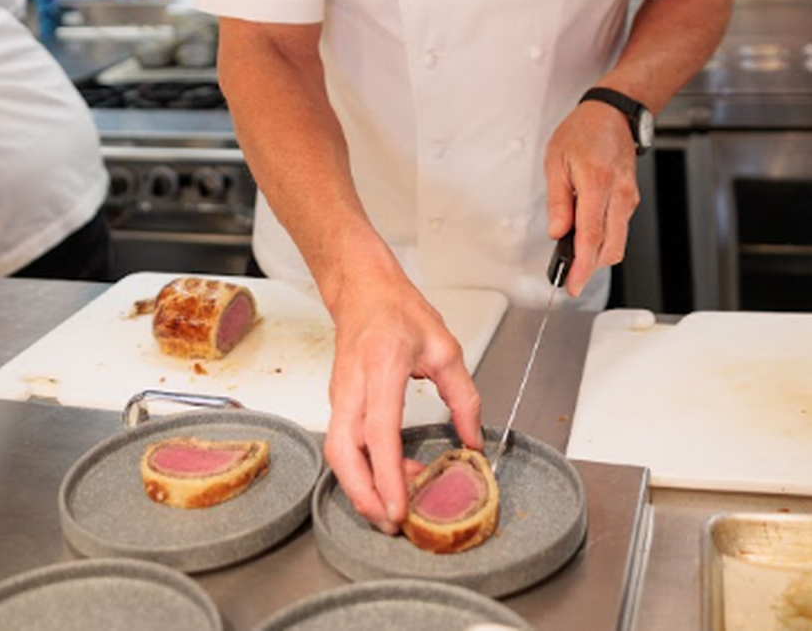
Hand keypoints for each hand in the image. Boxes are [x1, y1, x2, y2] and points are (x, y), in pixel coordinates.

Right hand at [322, 267, 482, 532]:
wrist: (362, 288)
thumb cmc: (398, 309)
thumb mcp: (445, 347)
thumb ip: (463, 396)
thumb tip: (473, 440)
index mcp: (383, 365)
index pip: (378, 430)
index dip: (386, 474)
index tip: (399, 507)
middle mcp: (353, 383)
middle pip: (343, 451)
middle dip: (363, 495)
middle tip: (391, 523)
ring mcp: (340, 393)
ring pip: (339, 451)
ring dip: (362, 485)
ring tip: (397, 504)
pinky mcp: (338, 402)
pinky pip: (344, 442)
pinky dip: (362, 467)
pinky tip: (391, 474)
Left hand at [544, 100, 640, 297]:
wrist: (614, 115)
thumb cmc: (584, 131)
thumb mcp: (557, 161)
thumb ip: (558, 201)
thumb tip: (557, 231)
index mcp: (597, 184)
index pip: (590, 237)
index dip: (582, 267)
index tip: (573, 284)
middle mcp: (619, 195)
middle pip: (610, 248)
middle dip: (590, 267)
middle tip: (570, 274)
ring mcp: (629, 198)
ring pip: (617, 242)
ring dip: (597, 254)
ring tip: (575, 254)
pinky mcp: (631, 199)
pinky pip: (620, 228)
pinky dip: (604, 239)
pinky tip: (588, 234)